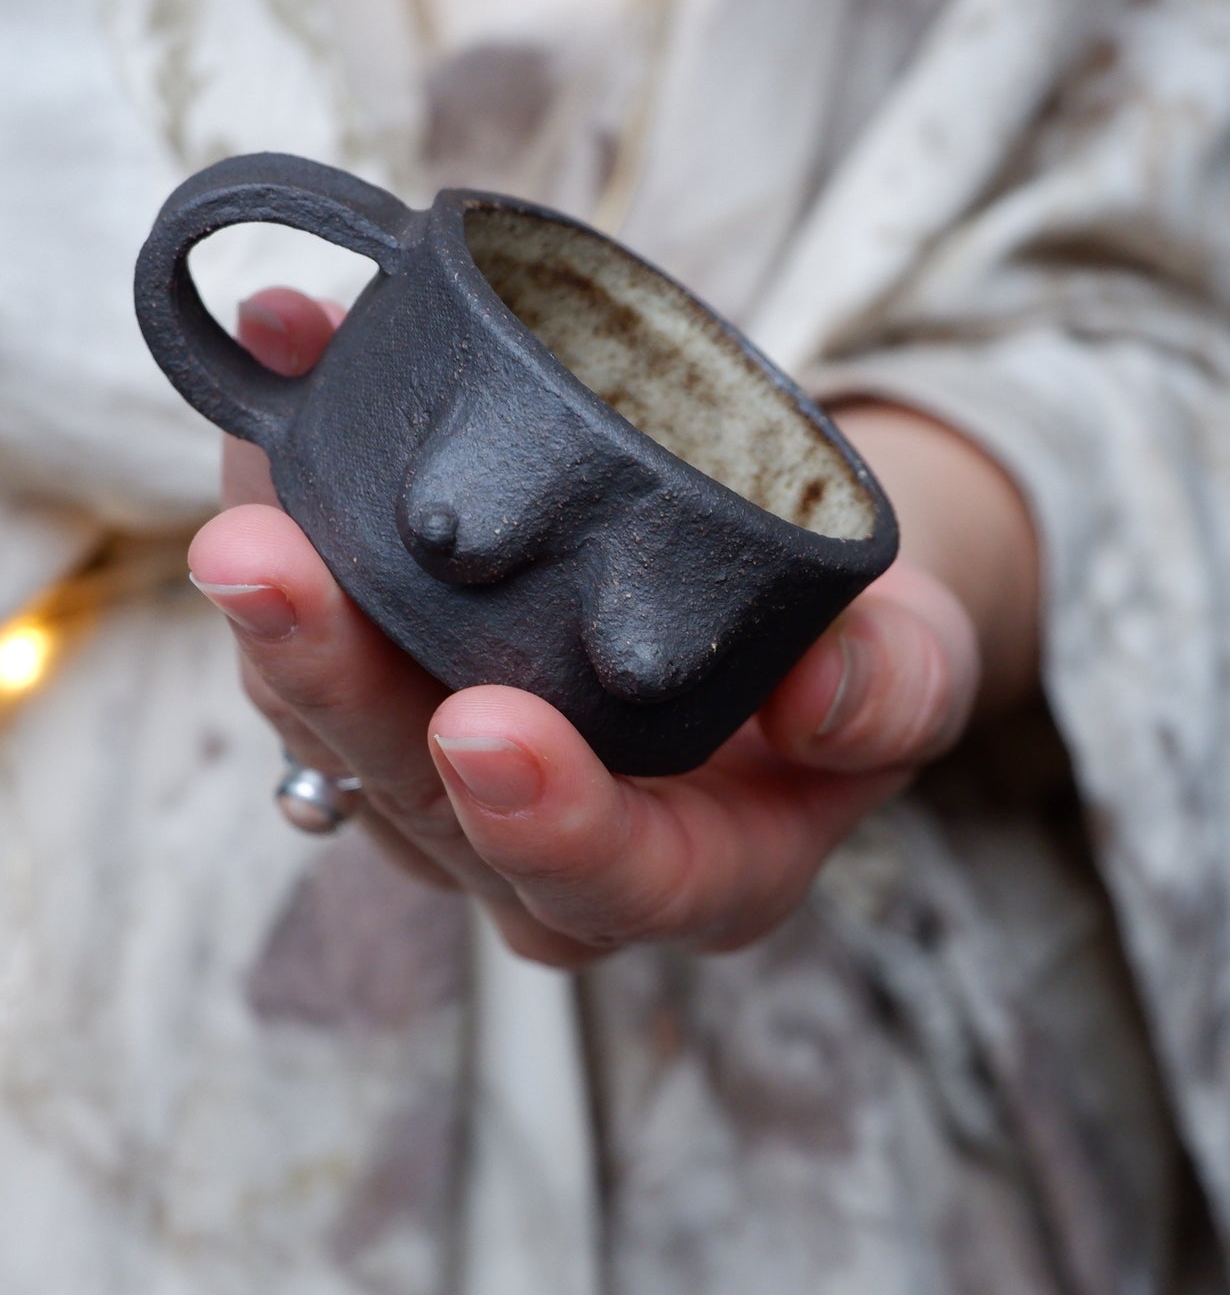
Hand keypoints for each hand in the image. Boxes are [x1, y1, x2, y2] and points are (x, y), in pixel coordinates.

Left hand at [189, 289, 1034, 966]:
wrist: (787, 616)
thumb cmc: (855, 654)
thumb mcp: (916, 666)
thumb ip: (891, 688)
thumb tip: (818, 692)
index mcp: (695, 870)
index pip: (614, 883)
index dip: (547, 825)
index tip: (488, 729)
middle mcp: (555, 853)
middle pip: (425, 811)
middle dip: (337, 693)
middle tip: (268, 564)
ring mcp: (461, 786)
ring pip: (334, 734)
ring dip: (275, 613)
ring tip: (248, 468)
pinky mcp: (407, 694)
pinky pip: (320, 638)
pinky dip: (290, 525)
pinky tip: (268, 410)